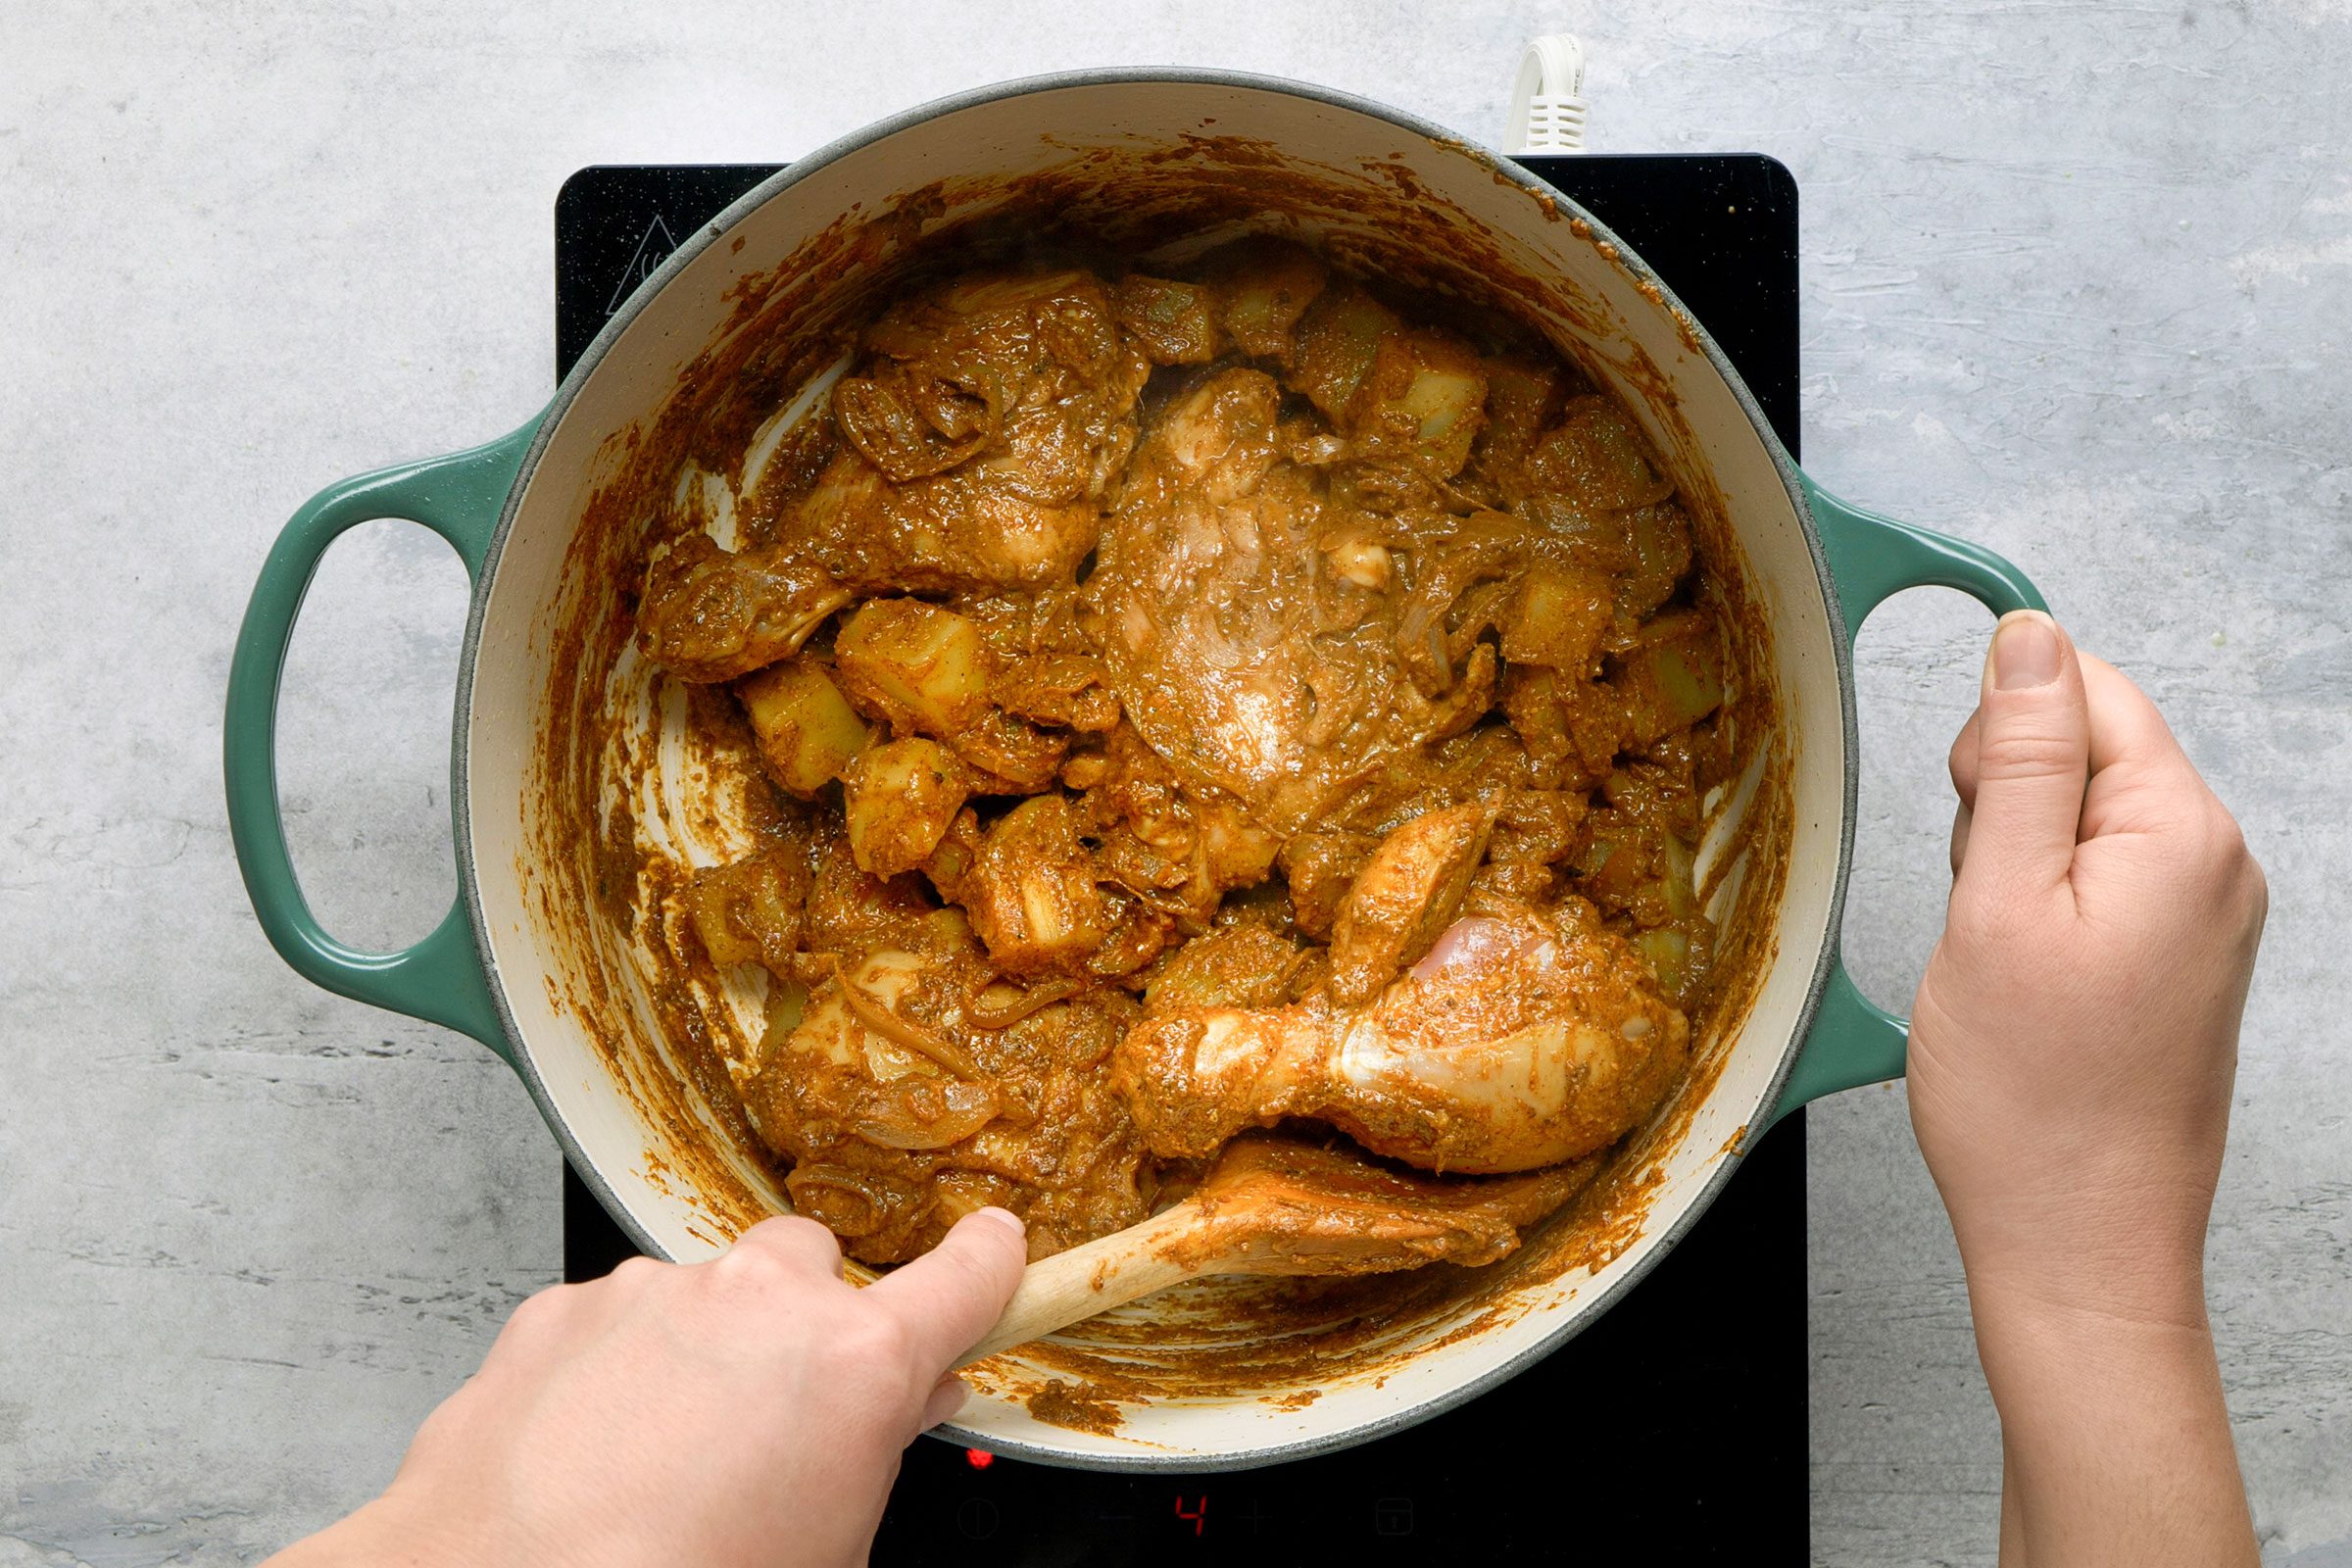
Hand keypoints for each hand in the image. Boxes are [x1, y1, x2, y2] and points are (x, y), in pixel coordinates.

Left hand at [267, 1207, 1027, 1567]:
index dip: (984, 1264)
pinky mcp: (559, 1311)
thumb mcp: (831, 1545)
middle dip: (803, 1319)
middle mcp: (758, 1303)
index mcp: (855, 1365)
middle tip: (780, 1410)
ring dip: (700, 1349)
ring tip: (663, 1457)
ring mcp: (651, 1296)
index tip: (990, 1248)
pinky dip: (612, 1369)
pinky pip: (611, 1320)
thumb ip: (869, 1451)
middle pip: (809, 1265)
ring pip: (703, 1294)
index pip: (961, 1279)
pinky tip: (591, 1451)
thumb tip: (891, 1407)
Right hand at [1907, 610, 2263, 1565]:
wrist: (2079, 1244)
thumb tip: (2031, 637)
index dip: (2004, 731)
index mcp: (2184, 833)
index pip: (2091, 688)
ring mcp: (2207, 912)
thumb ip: (2024, 757)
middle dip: (2005, 800)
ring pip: (2082, 813)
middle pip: (2089, 745)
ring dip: (2014, 858)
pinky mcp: (2182, 956)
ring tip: (1998, 952)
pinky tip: (2020, 973)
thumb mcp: (1998, 903)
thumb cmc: (2032, 1102)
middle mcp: (2217, 862)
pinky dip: (2038, 905)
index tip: (1967, 809)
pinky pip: (2096, 876)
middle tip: (1980, 904)